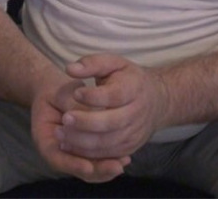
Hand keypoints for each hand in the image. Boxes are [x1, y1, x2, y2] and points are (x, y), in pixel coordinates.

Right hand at [30, 74, 130, 182]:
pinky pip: (95, 160)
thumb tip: (94, 114)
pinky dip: (109, 161)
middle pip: (75, 167)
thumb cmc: (58, 91)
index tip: (88, 167)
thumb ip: (73, 104)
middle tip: (116, 167)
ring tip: (122, 164)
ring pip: (88, 168)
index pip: (56, 157)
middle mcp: (56, 149)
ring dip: (104, 168)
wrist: (55, 92)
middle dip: (96, 169)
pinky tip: (125, 159)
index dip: (73, 164)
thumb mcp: (62, 92)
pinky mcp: (83, 149)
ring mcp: (70, 151)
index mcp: (44, 137)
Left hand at [55, 54, 169, 161]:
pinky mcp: (131, 147)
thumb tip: (70, 68)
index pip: (115, 95)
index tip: (75, 93)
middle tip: (64, 119)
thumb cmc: (128, 80)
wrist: (157, 100)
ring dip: (81, 141)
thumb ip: (93, 64)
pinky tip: (69, 145)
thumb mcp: (114, 64)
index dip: (94, 96)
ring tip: (60, 134)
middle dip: (85, 123)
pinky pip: (108, 154)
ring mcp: (136, 131)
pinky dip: (87, 153)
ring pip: (108, 142)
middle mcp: (139, 112)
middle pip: (112, 122)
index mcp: (135, 88)